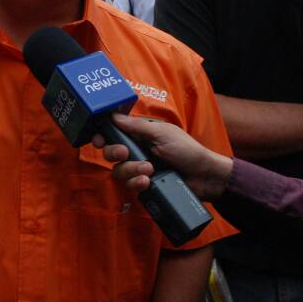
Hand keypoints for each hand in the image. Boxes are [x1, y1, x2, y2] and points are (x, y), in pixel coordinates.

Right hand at [93, 115, 232, 200]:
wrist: (203, 176)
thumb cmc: (186, 150)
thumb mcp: (161, 133)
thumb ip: (136, 126)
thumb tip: (113, 116)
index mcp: (140, 134)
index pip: (114, 133)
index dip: (102, 136)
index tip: (98, 140)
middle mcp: (137, 151)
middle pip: (110, 152)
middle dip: (114, 153)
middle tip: (124, 153)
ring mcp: (139, 169)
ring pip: (118, 171)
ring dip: (131, 170)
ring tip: (149, 169)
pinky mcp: (144, 185)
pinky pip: (129, 185)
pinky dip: (136, 183)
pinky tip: (147, 182)